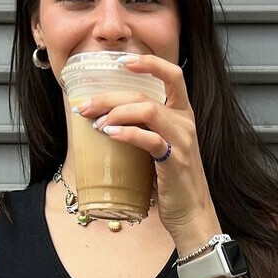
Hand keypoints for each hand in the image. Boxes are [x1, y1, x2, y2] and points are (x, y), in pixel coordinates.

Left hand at [74, 53, 213, 238]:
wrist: (191, 215)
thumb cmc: (172, 184)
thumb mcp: (161, 149)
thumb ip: (144, 130)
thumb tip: (106, 120)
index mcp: (183, 115)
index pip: (173, 74)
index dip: (149, 62)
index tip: (121, 62)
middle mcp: (185, 123)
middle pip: (145, 94)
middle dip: (110, 96)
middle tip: (85, 106)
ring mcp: (182, 141)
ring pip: (148, 110)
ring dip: (116, 112)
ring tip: (96, 123)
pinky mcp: (175, 161)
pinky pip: (149, 139)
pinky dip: (127, 133)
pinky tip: (110, 134)